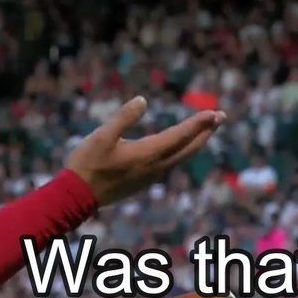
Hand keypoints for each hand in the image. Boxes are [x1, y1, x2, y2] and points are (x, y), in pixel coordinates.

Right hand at [67, 96, 224, 206]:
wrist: (77, 197)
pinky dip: (184, 152)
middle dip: (206, 133)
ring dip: (197, 142)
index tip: (214, 113)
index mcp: (147, 154)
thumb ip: (123, 118)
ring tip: (208, 130)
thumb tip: (143, 100)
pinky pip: (172, 164)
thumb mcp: (101, 136)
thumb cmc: (87, 164)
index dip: (198, 124)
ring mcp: (151, 176)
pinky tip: (182, 148)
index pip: (179, 136)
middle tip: (220, 117)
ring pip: (182, 158)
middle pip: (188, 149)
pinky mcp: (144, 181)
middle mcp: (154, 167)